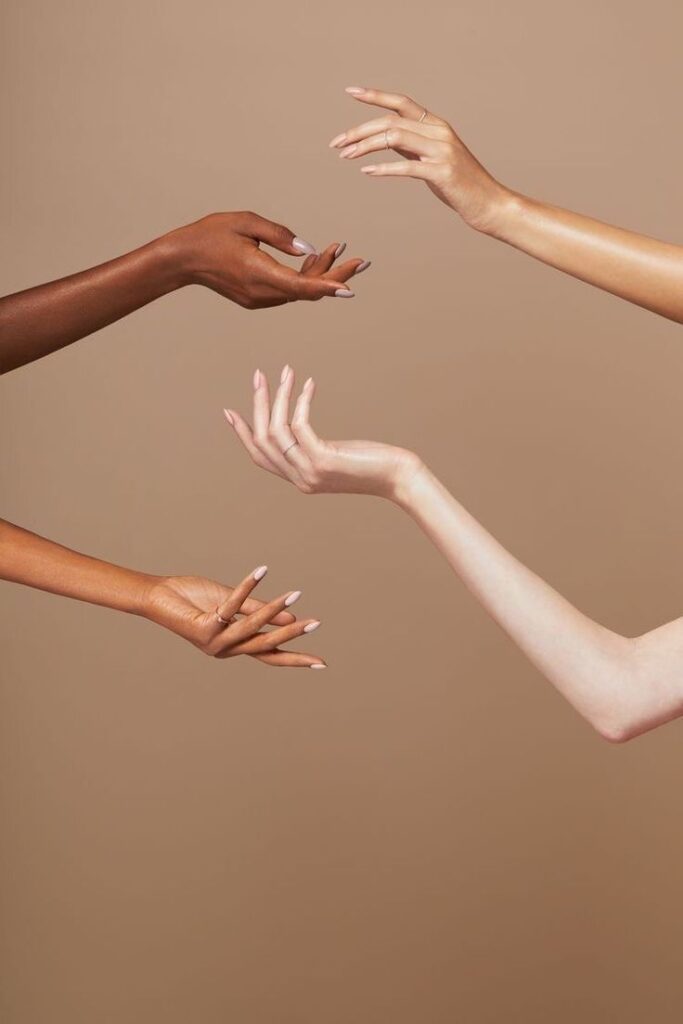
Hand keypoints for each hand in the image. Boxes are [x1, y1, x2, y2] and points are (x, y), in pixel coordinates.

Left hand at [142, 565, 325, 667]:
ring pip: (252, 627)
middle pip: (266, 645)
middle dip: (292, 636)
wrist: (157, 597)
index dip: (295, 658)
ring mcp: (214, 641)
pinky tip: (261, 572)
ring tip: (295, 593)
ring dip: (274, 609)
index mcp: (234, 646)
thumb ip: (258, 611)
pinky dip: (247, 587)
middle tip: (316, 623)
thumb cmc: (193, 599)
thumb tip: (292, 617)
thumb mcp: (231, 604)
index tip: (321, 664)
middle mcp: (225, 649)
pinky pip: (231, 606)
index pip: (270, 655)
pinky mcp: (204, 627)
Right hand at [168, 211, 370, 307]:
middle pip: (307, 291)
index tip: (350, 287)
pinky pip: (287, 290)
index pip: (301, 287)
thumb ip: (280, 235)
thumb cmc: (211, 234)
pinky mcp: (256, 298)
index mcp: (259, 273)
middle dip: (336, 276)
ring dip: (320, 274)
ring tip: (338, 250)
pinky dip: (303, 278)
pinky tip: (314, 259)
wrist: (183, 259)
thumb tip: (309, 249)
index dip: (328, 287)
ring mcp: (259, 299)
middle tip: (362, 261)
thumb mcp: (247, 222)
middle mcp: (262, 293)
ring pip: (299, 291)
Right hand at [224, 366, 421, 500]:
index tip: (230, 411)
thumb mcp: (336, 455)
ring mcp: (309, 472)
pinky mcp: (323, 461)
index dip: (242, 433)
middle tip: (258, 376)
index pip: (260, 457)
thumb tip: (296, 423)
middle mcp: (299, 479)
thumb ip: (314, 447)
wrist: (398, 478)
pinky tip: (309, 384)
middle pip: (262, 441)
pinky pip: (300, 425)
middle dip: (257, 405)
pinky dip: (301, 401)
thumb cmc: (373, 463)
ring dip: (278, 397)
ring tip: (286, 372)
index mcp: (298, 479)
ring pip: (277, 431)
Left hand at [329, 86, 508, 232]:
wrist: (488, 204)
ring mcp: (442, 150)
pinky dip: (383, 168)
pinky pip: (406, 166)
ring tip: (345, 156)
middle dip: (359, 130)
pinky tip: (366, 172)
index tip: (351, 92)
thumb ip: (411, 145)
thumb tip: (383, 138)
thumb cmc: (458, 185)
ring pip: (395, 138)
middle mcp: (439, 132)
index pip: (401, 103)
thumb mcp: (431, 159)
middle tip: (336, 142)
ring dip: (365, 147)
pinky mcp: (442, 172)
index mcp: (436, 125)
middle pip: (391, 121)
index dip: (375, 96)